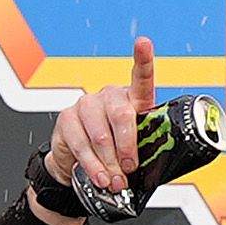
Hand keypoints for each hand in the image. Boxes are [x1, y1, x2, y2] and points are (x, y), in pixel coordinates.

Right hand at [46, 36, 154, 192]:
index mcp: (133, 98)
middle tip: (129, 169)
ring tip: (115, 181)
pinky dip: (93, 166)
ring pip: (100, 136)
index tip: (143, 43)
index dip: (143, 58)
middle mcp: (109, 96)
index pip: (141, 76)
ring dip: (109, 163)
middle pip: (121, 115)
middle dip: (127, 147)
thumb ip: (144, 147)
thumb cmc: (116, 150)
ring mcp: (87, 105)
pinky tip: (99, 176)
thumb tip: (158, 164)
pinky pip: (81, 145)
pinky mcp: (67, 119)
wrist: (80, 161)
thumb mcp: (136, 145)